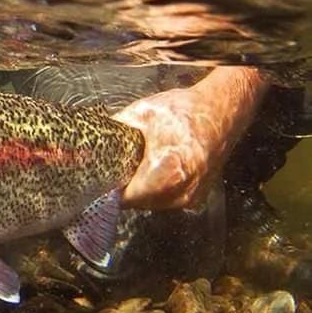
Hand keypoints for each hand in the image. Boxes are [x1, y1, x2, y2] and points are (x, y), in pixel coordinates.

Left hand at [114, 67, 268, 209]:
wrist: (222, 110)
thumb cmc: (185, 110)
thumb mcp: (141, 113)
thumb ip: (115, 130)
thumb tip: (90, 142)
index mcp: (167, 171)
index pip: (126, 197)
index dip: (110, 189)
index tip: (100, 179)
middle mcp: (182, 190)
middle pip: (138, 202)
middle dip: (124, 188)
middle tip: (114, 170)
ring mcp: (192, 196)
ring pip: (152, 203)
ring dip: (140, 190)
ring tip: (134, 167)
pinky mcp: (197, 196)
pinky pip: (167, 199)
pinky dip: (156, 189)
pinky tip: (153, 170)